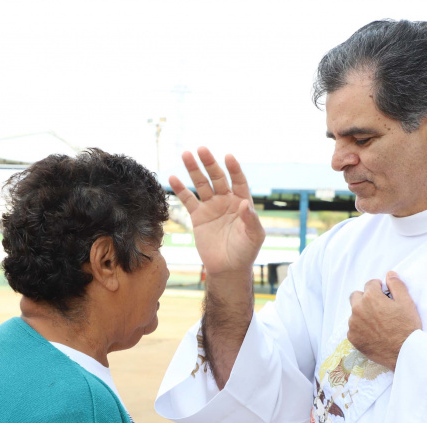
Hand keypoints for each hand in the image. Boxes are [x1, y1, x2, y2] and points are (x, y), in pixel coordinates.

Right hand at [169, 147, 264, 276]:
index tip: (228, 157)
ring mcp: (211, 207)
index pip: (238, 181)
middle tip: (201, 149)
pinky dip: (180, 189)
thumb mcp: (254, 236)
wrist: (228, 268)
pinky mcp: (198, 216)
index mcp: (242, 202)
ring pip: (201, 184)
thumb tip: (244, 203)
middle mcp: (226, 201)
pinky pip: (188, 200)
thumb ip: (250, 219)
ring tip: (186, 155)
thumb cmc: (246, 252)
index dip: (234, 169)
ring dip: (194, 170)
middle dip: (210, 163)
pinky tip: (173, 178)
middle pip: (217, 177)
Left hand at [347, 272, 421, 369]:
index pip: (370, 284)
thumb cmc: (407, 327)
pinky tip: (373, 334)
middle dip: (366, 298)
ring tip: (378, 323)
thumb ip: (396, 285)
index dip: (379, 288)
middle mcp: (358, 309)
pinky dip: (361, 329)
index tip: (385, 296)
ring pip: (354, 313)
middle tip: (379, 308)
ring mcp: (353, 324)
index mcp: (370, 297)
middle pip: (356, 296)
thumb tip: (389, 274)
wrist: (403, 352)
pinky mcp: (352, 338)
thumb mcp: (406, 302)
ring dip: (363, 314)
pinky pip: (353, 328)